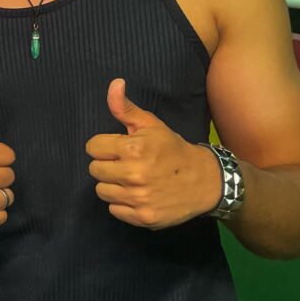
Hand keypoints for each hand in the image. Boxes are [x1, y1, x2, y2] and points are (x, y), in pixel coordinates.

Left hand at [85, 78, 220, 228]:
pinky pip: (114, 210)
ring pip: (101, 191)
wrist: (206, 181)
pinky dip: (122, 204)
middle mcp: (134, 174)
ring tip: (131, 180)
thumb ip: (125, 107)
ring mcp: (139, 198)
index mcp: (133, 148)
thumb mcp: (151, 124)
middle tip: (125, 164)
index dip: (104, 146)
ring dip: (113, 185)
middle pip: (94, 169)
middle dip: (107, 164)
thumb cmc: (173, 149)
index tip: (119, 148)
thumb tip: (114, 83)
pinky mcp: (144, 217)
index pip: (92, 147)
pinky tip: (137, 195)